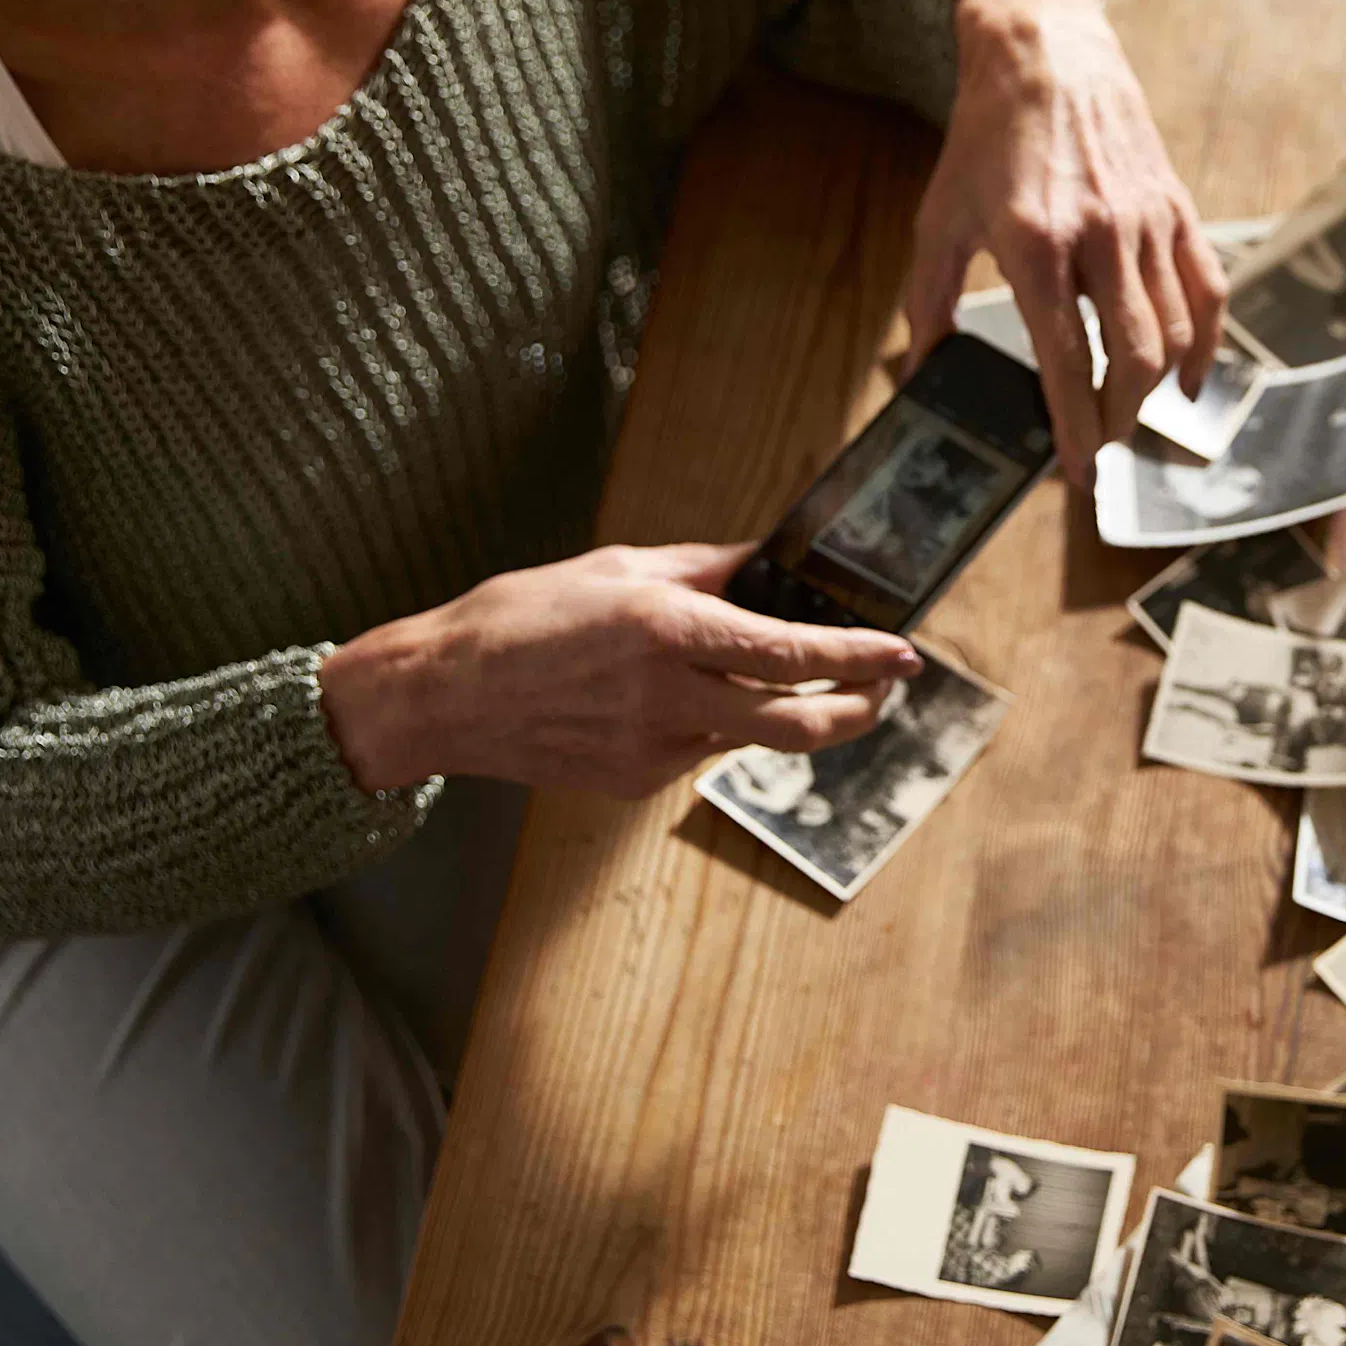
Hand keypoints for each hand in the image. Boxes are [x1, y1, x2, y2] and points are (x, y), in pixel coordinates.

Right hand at [316, 543, 921, 796]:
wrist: (442, 694)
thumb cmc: (519, 618)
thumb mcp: (617, 567)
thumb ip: (702, 568)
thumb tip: (764, 562)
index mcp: (667, 630)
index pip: (792, 652)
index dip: (859, 657)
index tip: (903, 653)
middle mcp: (668, 696)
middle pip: (798, 726)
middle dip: (858, 712)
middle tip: (882, 691)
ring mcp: (652, 750)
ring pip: (749, 739)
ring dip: (782, 714)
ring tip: (788, 682)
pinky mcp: (633, 782)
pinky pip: (698, 752)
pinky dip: (712, 724)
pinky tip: (680, 699)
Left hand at [906, 0, 1225, 478]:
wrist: (1046, 55)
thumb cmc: (986, 140)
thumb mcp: (939, 219)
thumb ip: (928, 302)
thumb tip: (922, 374)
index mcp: (1035, 243)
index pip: (1066, 358)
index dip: (1075, 425)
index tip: (1076, 471)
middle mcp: (1100, 234)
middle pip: (1132, 358)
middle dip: (1119, 420)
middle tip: (1099, 447)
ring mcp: (1147, 221)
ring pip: (1173, 332)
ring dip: (1154, 391)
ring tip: (1127, 416)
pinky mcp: (1177, 209)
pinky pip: (1207, 292)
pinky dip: (1204, 345)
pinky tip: (1186, 380)